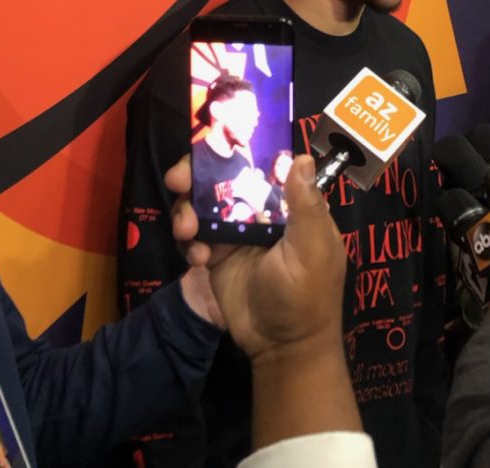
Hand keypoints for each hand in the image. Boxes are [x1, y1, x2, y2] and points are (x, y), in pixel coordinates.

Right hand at [168, 154, 345, 361]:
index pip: (260, 163)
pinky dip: (189, 241)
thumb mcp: (312, 251)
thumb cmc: (306, 297)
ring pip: (201, 203)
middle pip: (221, 177)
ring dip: (187, 210)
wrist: (281, 349)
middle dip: (195, 174)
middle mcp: (259, 210)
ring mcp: (234, 231)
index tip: (209, 142)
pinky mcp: (215, 253)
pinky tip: (198, 259)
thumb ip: (306, 206)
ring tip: (186, 230)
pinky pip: (192, 235)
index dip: (235, 148)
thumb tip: (302, 157)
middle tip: (177, 179)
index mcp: (288, 203)